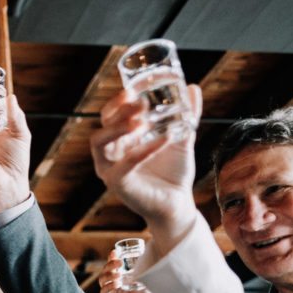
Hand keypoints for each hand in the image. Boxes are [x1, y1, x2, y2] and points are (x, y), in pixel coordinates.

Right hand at [90, 86, 202, 238]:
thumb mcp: (180, 138)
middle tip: (140, 102)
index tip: (134, 89)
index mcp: (119, 140)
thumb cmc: (173, 172)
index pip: (109, 115)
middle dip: (118, 111)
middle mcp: (109, 153)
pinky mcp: (117, 184)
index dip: (118, 102)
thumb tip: (192, 88)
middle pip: (102, 125)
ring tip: (142, 120)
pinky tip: (164, 139)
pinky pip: (125, 164)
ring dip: (118, 128)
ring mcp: (110, 169)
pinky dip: (144, 150)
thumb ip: (187, 115)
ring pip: (100, 142)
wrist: (178, 203)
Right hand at [99, 250, 157, 292]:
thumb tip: (146, 257)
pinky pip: (103, 292)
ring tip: (118, 274)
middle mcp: (112, 282)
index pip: (112, 265)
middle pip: (105, 270)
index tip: (115, 252)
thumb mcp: (145, 280)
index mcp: (119, 276)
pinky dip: (109, 287)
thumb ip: (142, 271)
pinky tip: (116, 284)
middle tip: (119, 262)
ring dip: (109, 275)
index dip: (111, 258)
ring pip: (102, 280)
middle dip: (110, 264)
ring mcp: (109, 291)